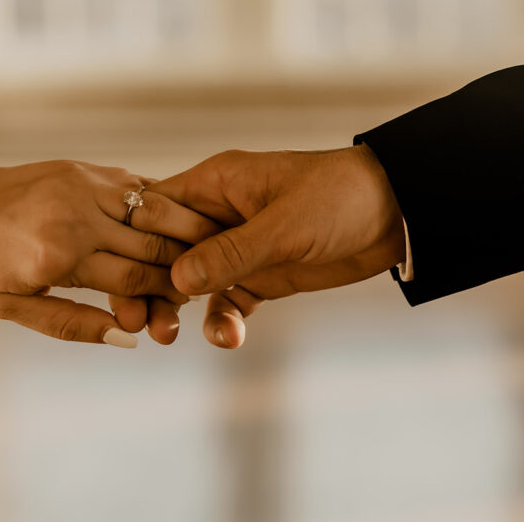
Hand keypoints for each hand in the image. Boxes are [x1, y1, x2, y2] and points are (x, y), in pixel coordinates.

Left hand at [0, 160, 218, 345]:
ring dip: (184, 232)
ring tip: (207, 250)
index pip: (136, 277)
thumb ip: (73, 324)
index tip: (187, 309)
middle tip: (210, 280)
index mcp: (61, 253)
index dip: (166, 296)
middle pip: (154, 243)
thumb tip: (129, 338)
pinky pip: (137, 188)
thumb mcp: (14, 309)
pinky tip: (178, 222)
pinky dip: (161, 207)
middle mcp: (77, 213)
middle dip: (184, 266)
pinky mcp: (84, 168)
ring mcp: (83, 183)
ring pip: (155, 210)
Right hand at [150, 146, 404, 348]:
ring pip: (191, 283)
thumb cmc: (342, 197)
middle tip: (138, 325)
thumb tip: (177, 280)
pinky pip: (228, 302)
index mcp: (215, 184)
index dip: (133, 247)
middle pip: (165, 253)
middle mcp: (218, 214)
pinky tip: (228, 339)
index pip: (155, 213)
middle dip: (149, 288)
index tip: (122, 286)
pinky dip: (222, 321)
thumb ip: (232, 252)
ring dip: (178, 310)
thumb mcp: (287, 224)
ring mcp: (239, 246)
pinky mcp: (263, 275)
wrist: (400, 213)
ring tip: (169, 337)